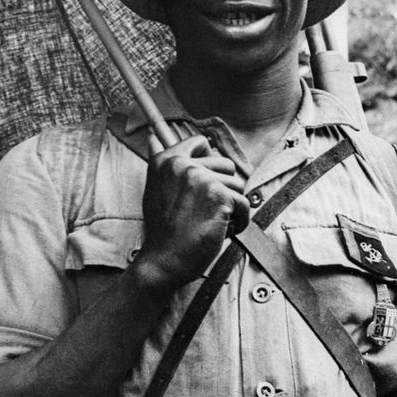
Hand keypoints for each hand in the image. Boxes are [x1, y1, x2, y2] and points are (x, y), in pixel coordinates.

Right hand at [136, 133, 248, 289]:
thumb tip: (153, 135)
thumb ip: (164, 166)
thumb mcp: (155, 190)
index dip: (209, 162)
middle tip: (205, 211)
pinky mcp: (219, 195)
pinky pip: (244, 203)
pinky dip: (239, 221)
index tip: (205, 182)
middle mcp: (182, 164)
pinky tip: (221, 231)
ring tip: (211, 222)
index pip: (200, 142)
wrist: (163, 261)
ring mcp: (201, 178)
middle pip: (226, 164)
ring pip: (238, 185)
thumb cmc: (162, 231)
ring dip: (231, 207)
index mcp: (166, 160)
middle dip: (223, 189)